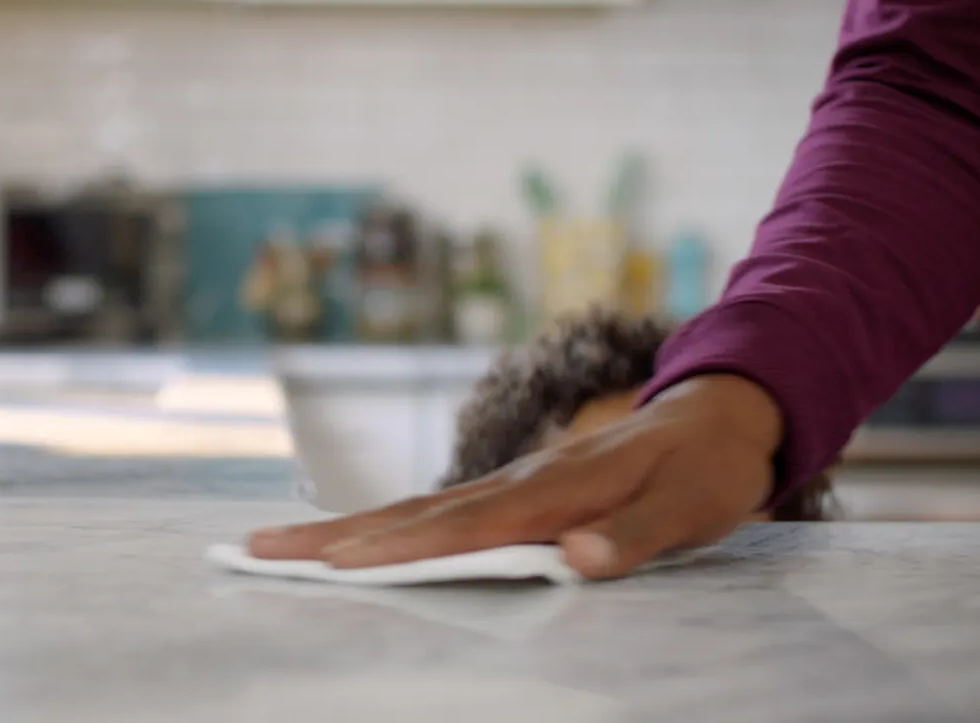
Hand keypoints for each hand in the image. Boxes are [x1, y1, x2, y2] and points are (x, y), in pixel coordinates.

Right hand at [246, 374, 783, 579]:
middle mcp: (518, 482)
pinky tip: (356, 543)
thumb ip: (631, 536)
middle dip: (333, 538)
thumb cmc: (706, 470)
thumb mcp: (689, 508)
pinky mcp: (515, 491)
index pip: (461, 528)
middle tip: (257, 552)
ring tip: (278, 547)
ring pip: (413, 512)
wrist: (722, 413)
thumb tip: (574, 561)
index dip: (398, 550)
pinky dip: (385, 528)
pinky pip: (436, 513)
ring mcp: (511, 483)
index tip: (334, 566)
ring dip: (345, 532)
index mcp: (553, 491)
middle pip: (411, 515)